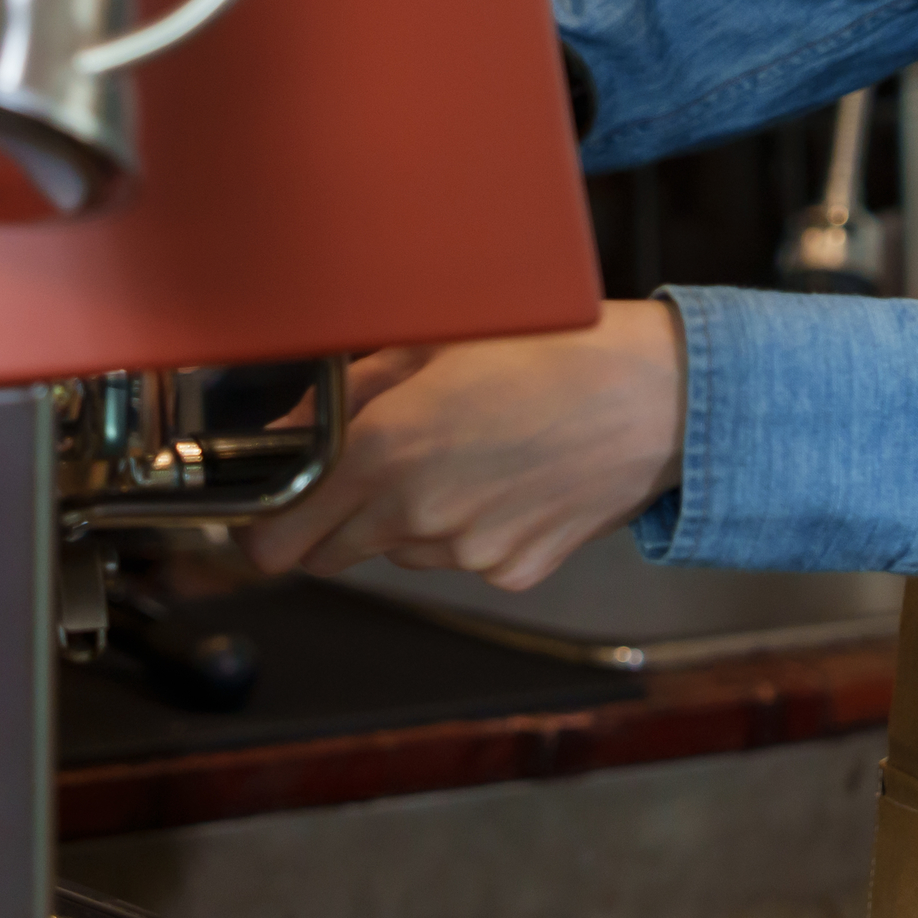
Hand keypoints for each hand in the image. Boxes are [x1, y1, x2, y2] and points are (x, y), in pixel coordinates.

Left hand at [242, 301, 686, 590]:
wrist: (657, 396)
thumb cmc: (554, 350)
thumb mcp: (433, 344)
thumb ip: (344, 393)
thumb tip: (286, 431)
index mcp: (386, 451)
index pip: (275, 540)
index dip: (260, 528)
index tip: (267, 507)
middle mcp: (420, 515)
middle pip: (328, 556)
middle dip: (330, 519)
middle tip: (368, 465)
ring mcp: (470, 553)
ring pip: (397, 553)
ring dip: (404, 516)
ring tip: (460, 451)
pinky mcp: (514, 573)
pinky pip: (461, 560)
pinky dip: (466, 528)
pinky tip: (503, 474)